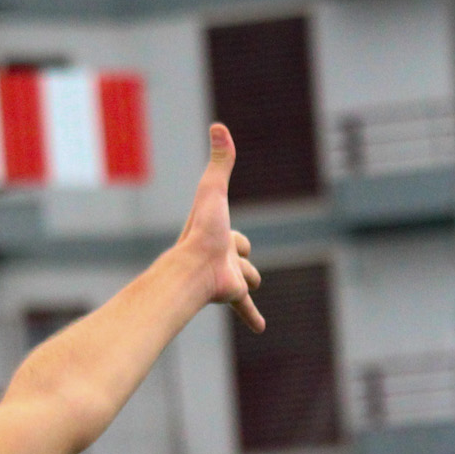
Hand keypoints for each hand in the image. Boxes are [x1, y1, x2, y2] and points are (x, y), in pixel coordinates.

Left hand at [177, 124, 263, 331]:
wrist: (194, 269)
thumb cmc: (202, 230)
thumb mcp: (213, 190)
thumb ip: (220, 161)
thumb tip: (218, 125)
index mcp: (218, 235)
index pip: (238, 237)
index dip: (237, 237)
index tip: (223, 235)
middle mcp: (223, 257)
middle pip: (245, 255)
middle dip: (242, 257)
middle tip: (226, 257)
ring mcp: (227, 277)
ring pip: (250, 278)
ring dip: (247, 280)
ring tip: (230, 279)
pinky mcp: (231, 295)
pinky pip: (245, 306)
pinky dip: (251, 315)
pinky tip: (260, 328)